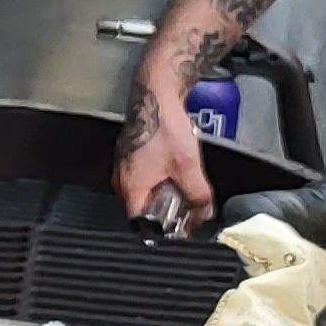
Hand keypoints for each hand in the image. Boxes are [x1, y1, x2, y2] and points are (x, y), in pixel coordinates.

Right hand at [113, 84, 216, 222]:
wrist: (155, 95)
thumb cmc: (164, 127)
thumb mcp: (188, 166)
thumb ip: (198, 195)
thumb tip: (204, 213)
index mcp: (130, 188)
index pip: (141, 225)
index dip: (162, 229)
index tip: (179, 225)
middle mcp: (121, 180)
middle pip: (141, 209)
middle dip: (164, 211)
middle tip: (185, 206)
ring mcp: (123, 166)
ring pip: (142, 193)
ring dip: (161, 194)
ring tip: (181, 184)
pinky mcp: (129, 155)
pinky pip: (141, 177)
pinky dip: (156, 179)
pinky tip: (172, 169)